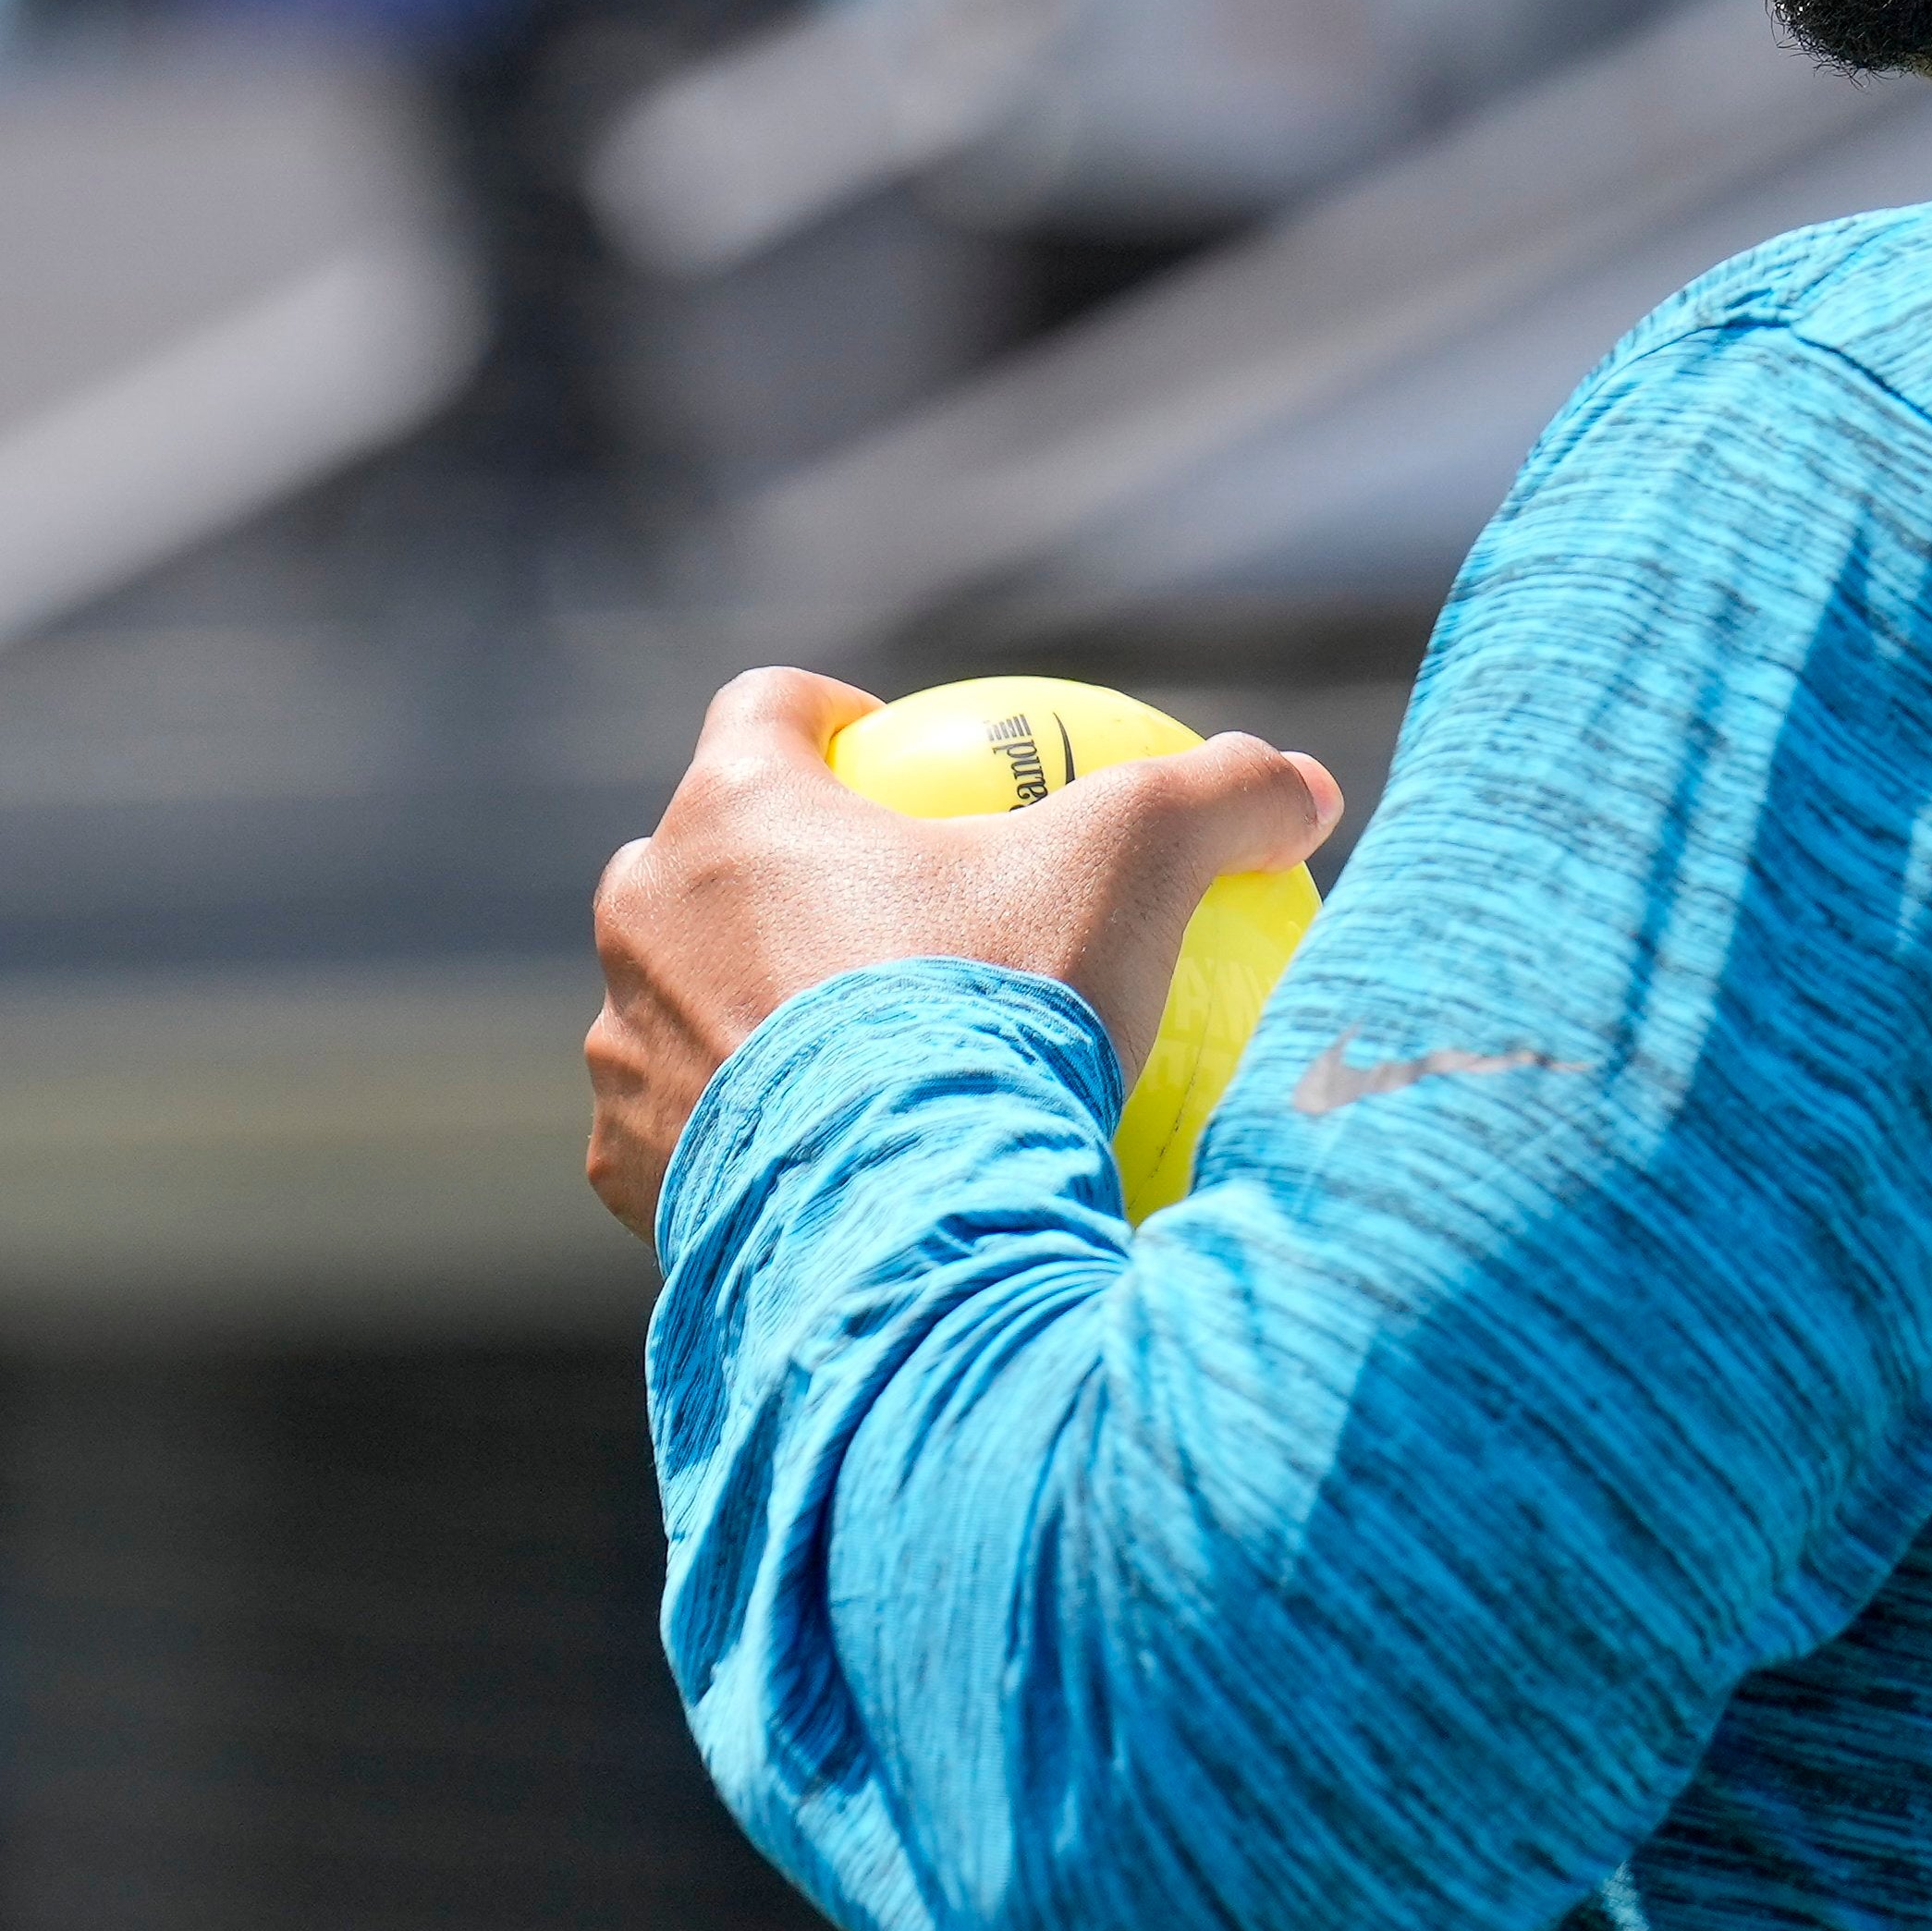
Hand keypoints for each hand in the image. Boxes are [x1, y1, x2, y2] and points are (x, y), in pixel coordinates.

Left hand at [583, 668, 1343, 1236]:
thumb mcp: (1134, 871)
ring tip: (845, 1056)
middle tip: (871, 912)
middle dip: (766, 868)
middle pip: (697, 854)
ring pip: (675, 999)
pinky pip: (682, 1132)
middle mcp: (647, 917)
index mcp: (738, 813)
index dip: (818, 712)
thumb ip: (1215, 801)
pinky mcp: (630, 1169)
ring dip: (742, 1008)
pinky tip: (826, 1165)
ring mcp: (624, 1050)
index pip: (759, 707)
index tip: (879, 744)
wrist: (903, 1222)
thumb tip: (1307, 787)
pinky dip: (745, 1136)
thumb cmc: (998, 1009)